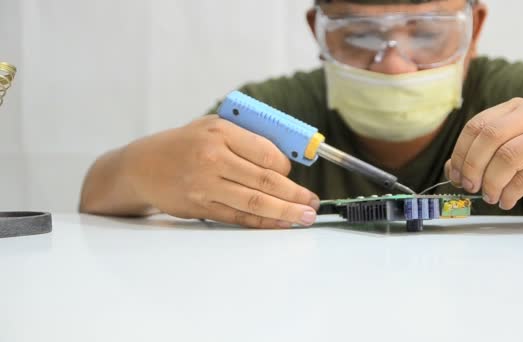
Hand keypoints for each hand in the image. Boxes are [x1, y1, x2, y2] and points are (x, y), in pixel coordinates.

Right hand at [123, 115, 319, 227]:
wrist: (142, 166)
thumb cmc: (184, 144)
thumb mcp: (212, 127)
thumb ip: (246, 139)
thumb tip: (286, 160)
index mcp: (220, 132)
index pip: (267, 153)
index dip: (287, 168)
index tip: (293, 175)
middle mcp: (213, 157)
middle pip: (265, 181)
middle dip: (295, 195)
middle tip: (313, 203)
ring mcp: (206, 184)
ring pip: (254, 202)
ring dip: (285, 212)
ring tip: (306, 217)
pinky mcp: (201, 206)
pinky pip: (239, 217)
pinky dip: (262, 222)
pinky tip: (280, 224)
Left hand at [445, 98, 522, 209]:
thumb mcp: (505, 156)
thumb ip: (477, 158)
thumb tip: (450, 169)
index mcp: (513, 109)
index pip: (476, 125)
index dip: (460, 152)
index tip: (456, 175)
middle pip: (490, 136)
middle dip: (473, 166)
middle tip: (470, 186)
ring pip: (507, 156)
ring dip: (491, 182)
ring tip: (490, 196)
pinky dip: (508, 194)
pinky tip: (506, 200)